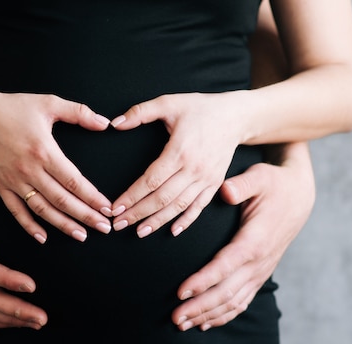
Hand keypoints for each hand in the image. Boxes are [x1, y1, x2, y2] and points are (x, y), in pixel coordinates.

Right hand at [0, 90, 112, 242]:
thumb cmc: (14, 108)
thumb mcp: (48, 103)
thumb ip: (79, 113)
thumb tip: (105, 123)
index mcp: (44, 151)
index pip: (73, 181)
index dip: (92, 197)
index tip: (107, 208)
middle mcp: (29, 170)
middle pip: (61, 200)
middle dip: (85, 216)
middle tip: (104, 228)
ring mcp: (14, 181)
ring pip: (42, 209)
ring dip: (63, 225)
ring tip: (81, 236)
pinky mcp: (1, 186)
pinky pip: (16, 211)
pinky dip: (29, 226)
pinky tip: (43, 237)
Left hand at [110, 92, 244, 237]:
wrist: (236, 116)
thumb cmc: (200, 108)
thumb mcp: (169, 102)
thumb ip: (140, 112)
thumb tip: (114, 123)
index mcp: (180, 151)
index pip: (151, 181)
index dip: (132, 196)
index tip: (115, 208)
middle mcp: (194, 168)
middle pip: (162, 198)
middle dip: (138, 213)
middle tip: (118, 224)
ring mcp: (206, 178)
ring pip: (179, 206)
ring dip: (158, 221)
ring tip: (139, 232)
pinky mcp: (215, 183)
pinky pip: (199, 206)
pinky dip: (186, 220)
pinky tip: (173, 231)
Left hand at [171, 145, 314, 330]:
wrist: (300, 197)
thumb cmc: (275, 184)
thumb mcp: (260, 176)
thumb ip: (242, 184)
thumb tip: (226, 191)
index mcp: (254, 240)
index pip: (225, 266)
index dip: (203, 281)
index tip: (180, 292)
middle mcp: (259, 261)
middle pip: (227, 291)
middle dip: (199, 306)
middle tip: (174, 317)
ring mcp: (261, 270)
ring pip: (234, 301)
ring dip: (207, 315)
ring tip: (182, 324)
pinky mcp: (260, 274)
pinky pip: (242, 300)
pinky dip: (224, 314)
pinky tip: (204, 323)